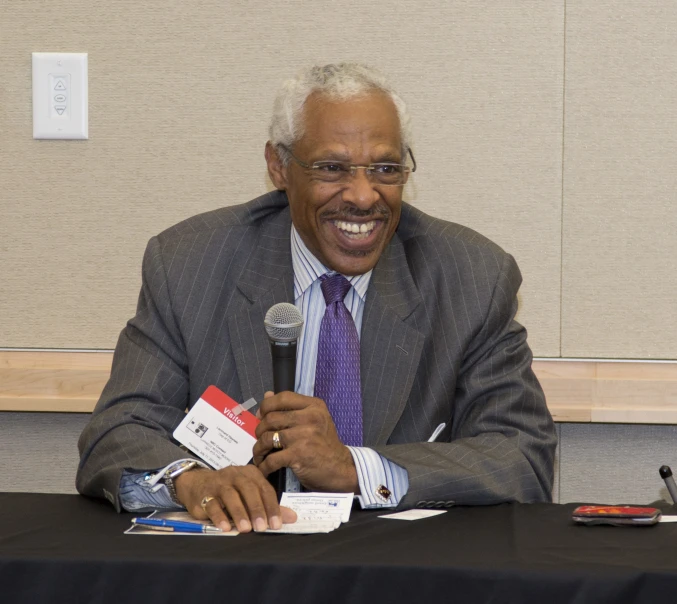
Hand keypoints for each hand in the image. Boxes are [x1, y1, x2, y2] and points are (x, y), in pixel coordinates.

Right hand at [174, 465, 296, 532]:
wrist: (197, 484)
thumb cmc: (230, 491)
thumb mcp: (250, 495)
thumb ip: (269, 506)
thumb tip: (292, 518)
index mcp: (251, 474)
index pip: (264, 489)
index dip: (271, 506)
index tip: (276, 524)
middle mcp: (236, 475)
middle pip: (248, 490)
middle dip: (256, 509)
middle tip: (262, 527)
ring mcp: (219, 483)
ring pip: (230, 496)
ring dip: (239, 513)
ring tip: (245, 529)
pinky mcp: (204, 494)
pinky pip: (212, 504)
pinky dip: (219, 516)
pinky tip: (225, 527)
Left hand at [252, 391, 358, 492]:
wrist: (340, 468)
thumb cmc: (324, 443)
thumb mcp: (313, 420)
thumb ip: (291, 408)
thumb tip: (266, 396)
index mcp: (314, 406)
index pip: (282, 398)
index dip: (266, 406)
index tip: (261, 416)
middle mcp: (310, 418)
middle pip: (271, 418)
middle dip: (260, 430)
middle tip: (261, 439)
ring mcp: (304, 436)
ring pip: (267, 438)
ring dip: (259, 449)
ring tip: (260, 455)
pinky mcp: (299, 455)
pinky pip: (271, 459)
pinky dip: (263, 466)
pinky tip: (264, 468)